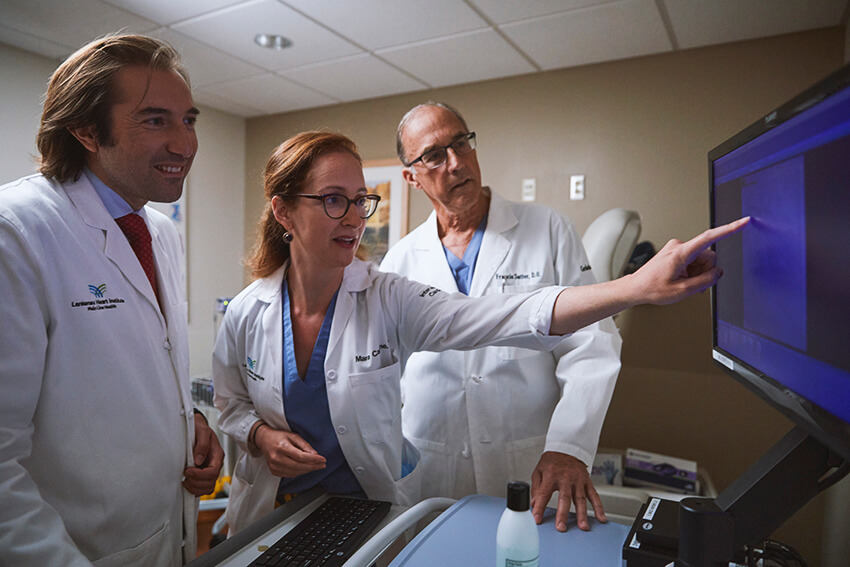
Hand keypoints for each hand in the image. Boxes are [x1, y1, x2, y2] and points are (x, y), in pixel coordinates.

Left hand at [183, 415, 224, 495]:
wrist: (197, 429)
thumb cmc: (200, 430)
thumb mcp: (202, 432)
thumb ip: (202, 445)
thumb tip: (198, 460)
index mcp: (217, 456)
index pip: (213, 472)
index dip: (200, 475)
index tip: (188, 470)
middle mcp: (215, 465)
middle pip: (210, 483)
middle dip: (196, 483)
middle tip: (185, 477)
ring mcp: (210, 471)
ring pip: (207, 488)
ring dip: (195, 488)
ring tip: (185, 481)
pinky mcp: (204, 475)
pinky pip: (203, 489)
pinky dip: (195, 489)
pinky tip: (188, 483)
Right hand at [255, 425, 326, 477]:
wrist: (264, 440)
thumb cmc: (279, 437)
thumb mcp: (293, 436)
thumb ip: (305, 445)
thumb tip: (315, 454)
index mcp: (282, 447)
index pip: (301, 456)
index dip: (313, 459)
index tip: (322, 459)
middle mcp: (277, 458)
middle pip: (299, 466)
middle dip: (313, 466)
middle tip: (322, 464)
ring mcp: (274, 466)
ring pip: (295, 472)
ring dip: (308, 470)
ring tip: (316, 466)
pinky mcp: (274, 471)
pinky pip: (290, 475)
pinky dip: (300, 472)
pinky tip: (305, 468)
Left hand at [530, 452, 604, 531]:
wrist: (566, 448)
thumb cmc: (551, 462)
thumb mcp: (538, 471)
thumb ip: (536, 488)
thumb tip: (533, 504)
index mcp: (551, 475)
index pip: (544, 494)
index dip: (540, 507)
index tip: (537, 519)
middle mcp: (565, 478)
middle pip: (564, 498)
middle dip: (562, 514)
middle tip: (561, 527)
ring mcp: (578, 480)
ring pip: (580, 499)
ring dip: (582, 514)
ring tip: (583, 527)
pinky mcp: (587, 482)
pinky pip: (594, 496)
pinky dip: (599, 507)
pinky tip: (601, 518)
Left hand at [630, 217, 749, 304]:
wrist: (636, 288)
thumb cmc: (652, 288)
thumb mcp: (683, 290)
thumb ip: (705, 281)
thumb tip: (718, 273)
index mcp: (681, 252)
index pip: (710, 237)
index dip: (729, 229)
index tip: (743, 222)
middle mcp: (679, 246)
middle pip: (708, 256)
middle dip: (705, 272)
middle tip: (692, 285)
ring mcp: (677, 248)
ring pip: (702, 260)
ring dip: (698, 273)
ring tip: (684, 283)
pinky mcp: (675, 252)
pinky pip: (693, 260)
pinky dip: (693, 271)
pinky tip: (683, 279)